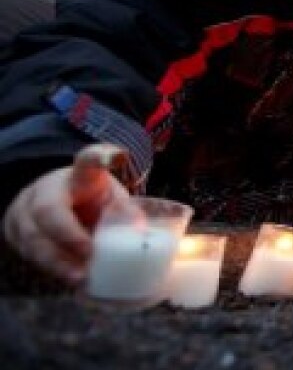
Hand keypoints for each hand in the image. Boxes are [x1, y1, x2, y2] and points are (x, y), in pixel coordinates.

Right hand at [2, 148, 131, 282]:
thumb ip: (124, 212)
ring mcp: (24, 209)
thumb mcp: (111, 199)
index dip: (101, 157)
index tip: (117, 157)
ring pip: (32, 237)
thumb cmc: (90, 201)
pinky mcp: (14, 232)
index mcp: (79, 174)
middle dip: (68, 236)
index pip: (88, 159)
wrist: (57, 205)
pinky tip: (69, 278)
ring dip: (57, 260)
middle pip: (48, 209)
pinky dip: (50, 268)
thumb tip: (137, 231)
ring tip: (80, 276)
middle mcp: (46, 188)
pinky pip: (28, 253)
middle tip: (89, 254)